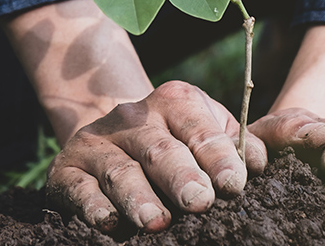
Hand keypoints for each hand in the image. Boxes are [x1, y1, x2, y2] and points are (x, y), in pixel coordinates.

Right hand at [46, 81, 266, 231]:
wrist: (111, 141)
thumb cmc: (179, 146)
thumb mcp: (211, 133)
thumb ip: (241, 146)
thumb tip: (258, 163)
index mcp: (174, 102)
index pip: (198, 128)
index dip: (217, 156)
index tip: (234, 184)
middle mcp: (132, 117)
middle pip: (158, 149)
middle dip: (180, 177)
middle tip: (199, 202)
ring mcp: (95, 142)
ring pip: (119, 170)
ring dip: (138, 197)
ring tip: (156, 222)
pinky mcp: (66, 170)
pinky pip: (78, 188)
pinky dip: (92, 205)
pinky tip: (108, 222)